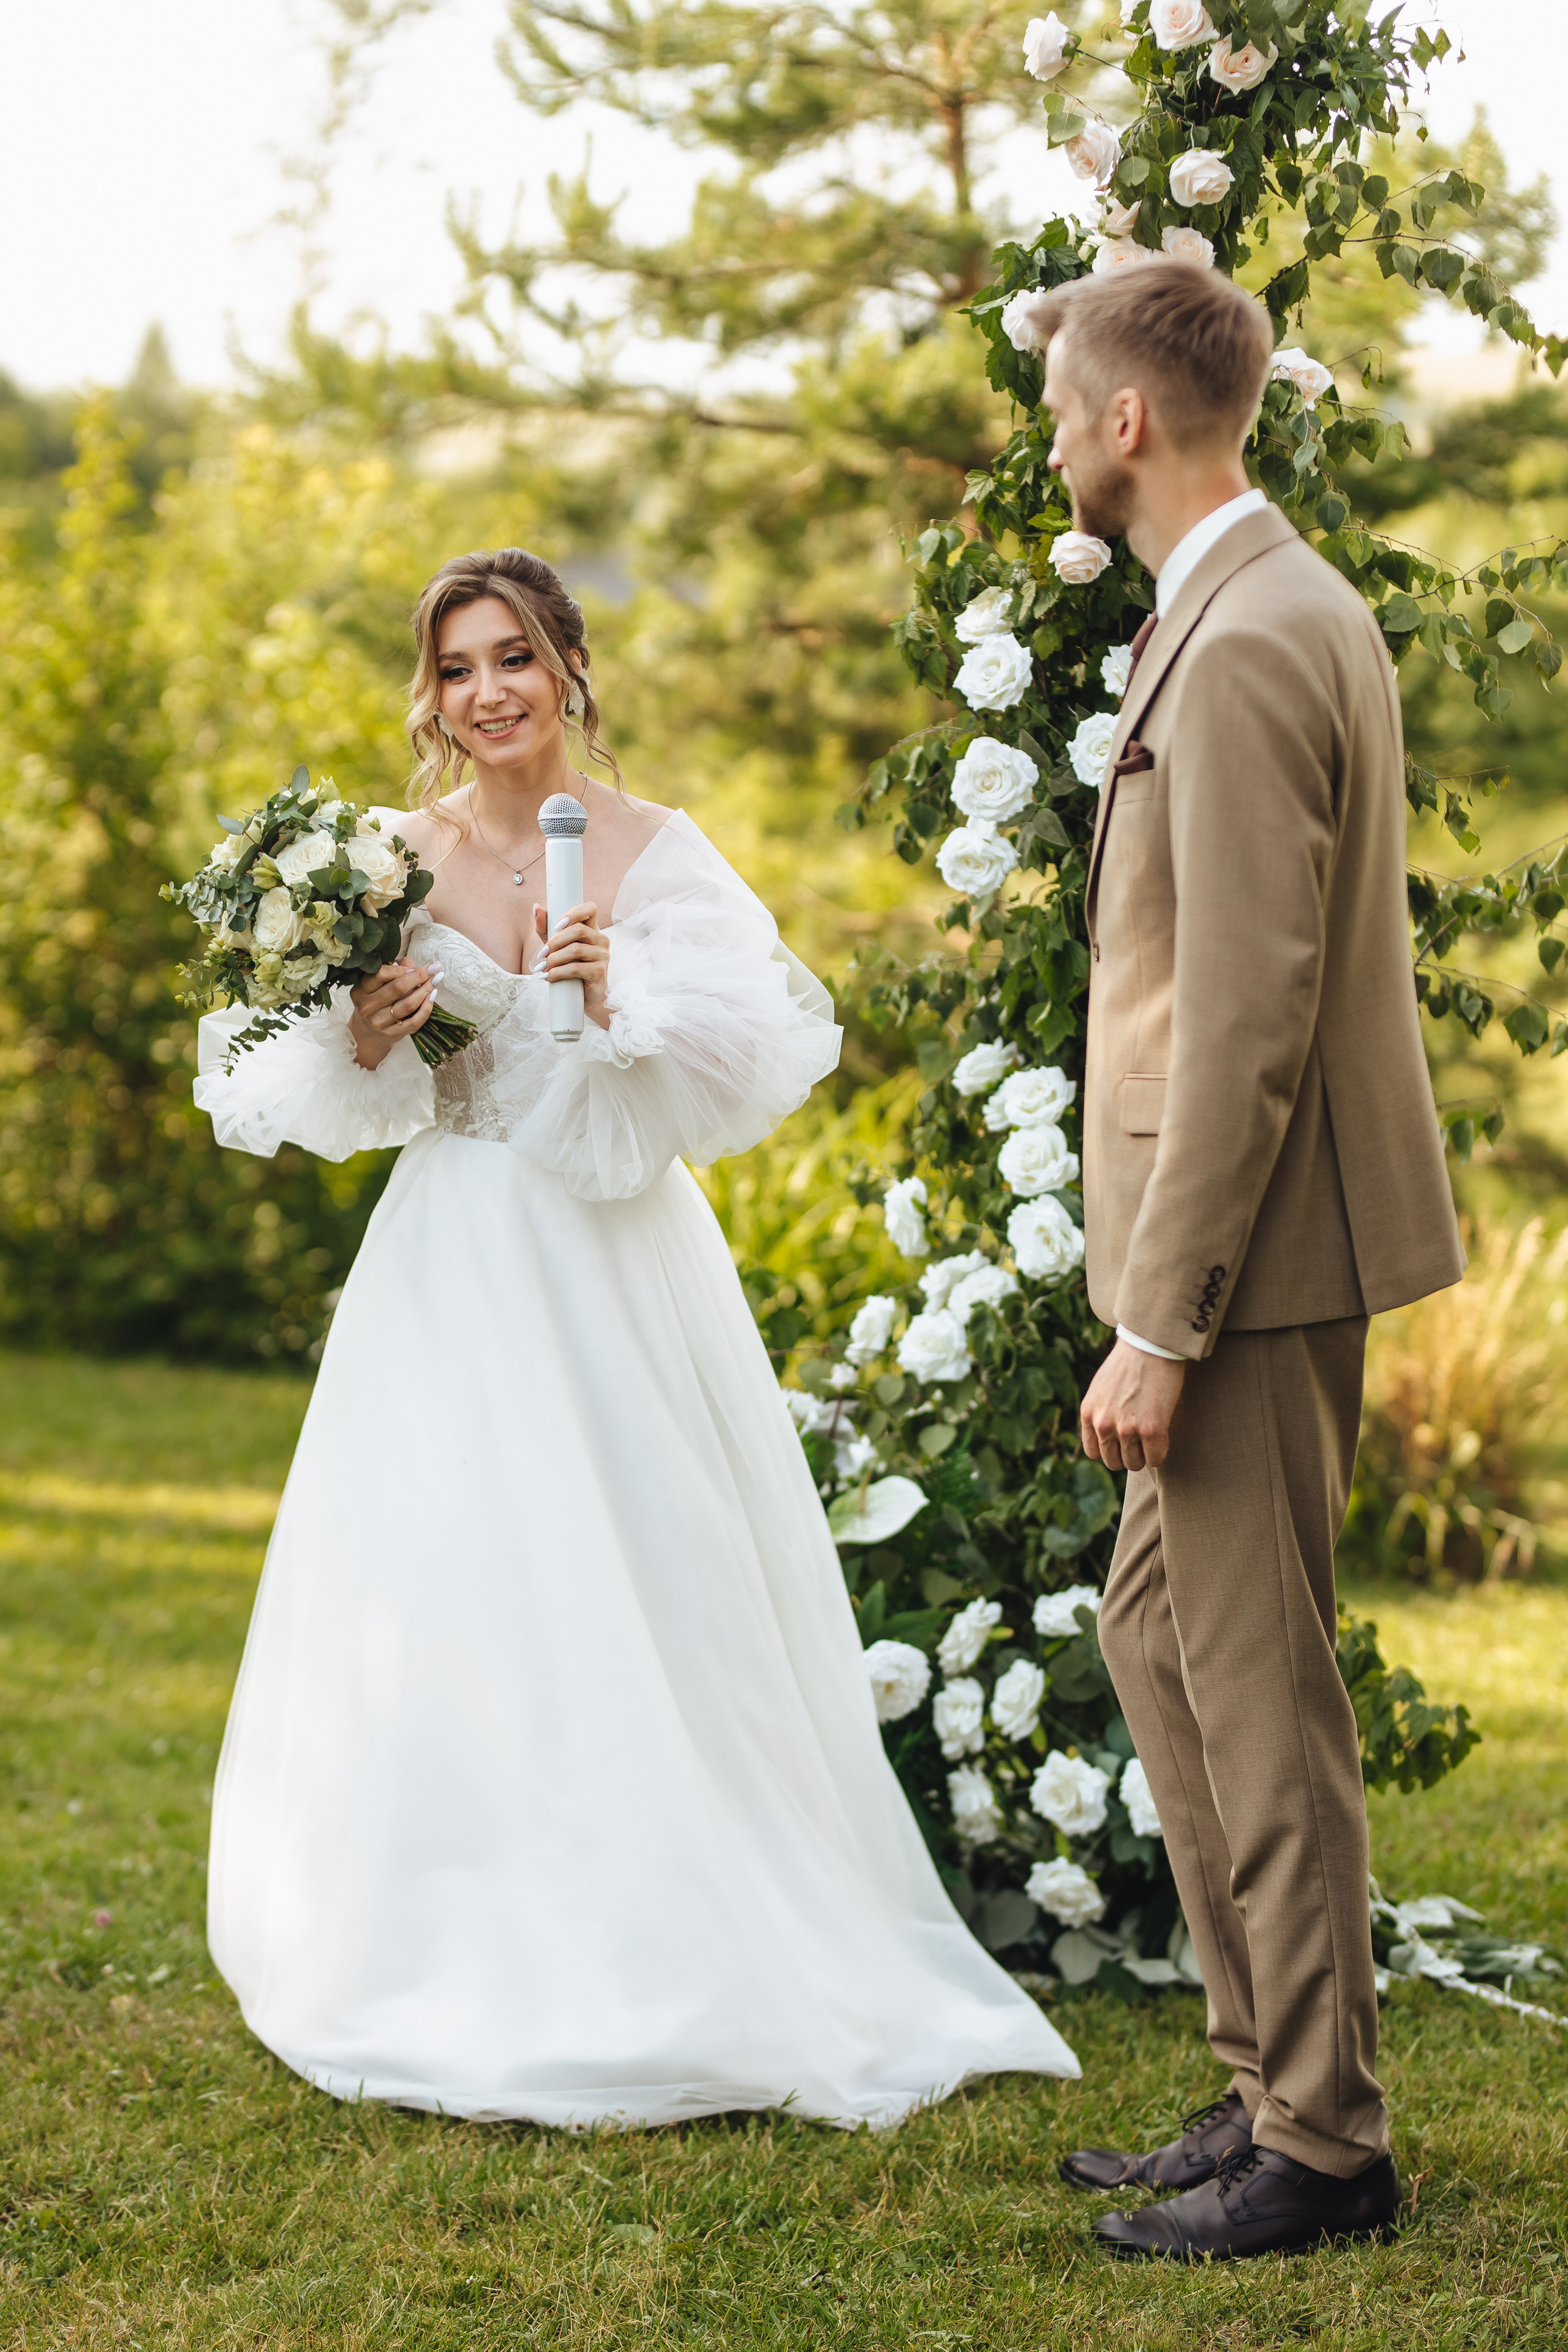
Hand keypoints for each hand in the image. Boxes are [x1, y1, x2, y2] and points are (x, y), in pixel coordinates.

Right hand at [349, 960, 438, 1070]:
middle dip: (419, 976)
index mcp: (361, 990)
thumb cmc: (376, 1000)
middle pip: (398, 988)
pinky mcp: (392, 1033)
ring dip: (426, 990)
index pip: (380, 974)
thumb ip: (393, 970)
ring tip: (435, 981)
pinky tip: (432, 997)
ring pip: (408, 1004)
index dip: (402, 968)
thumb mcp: (376, 984)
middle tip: (434, 969)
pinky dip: (426, 1008)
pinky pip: (414, 1021)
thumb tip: (414, 966)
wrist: (368, 1032)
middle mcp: (367, 1006)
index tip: (416, 965)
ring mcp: (379, 1022)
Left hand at [533, 901, 609, 1028]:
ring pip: (576, 949)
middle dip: (555, 941)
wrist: (584, 999)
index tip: (556, 925)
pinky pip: (576, 968)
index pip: (590, 909)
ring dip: (554, 959)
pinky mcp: (600, 972)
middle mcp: (601, 940)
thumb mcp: (555, 947)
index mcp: (592, 930)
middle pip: (579, 930)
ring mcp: (603, 956)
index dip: (574, 912)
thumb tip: (536, 908)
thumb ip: (546, 929)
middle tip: (541, 954)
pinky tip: (549, 977)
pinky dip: (558, 972)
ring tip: (542, 967)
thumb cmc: (571, 970)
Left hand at [1079, 1339, 1186, 1473]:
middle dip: (1128, 1455)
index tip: (1123, 1442)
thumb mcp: (1101, 1387)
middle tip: (1141, 1442)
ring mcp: (1126, 1428)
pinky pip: (1155, 1458)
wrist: (1150, 1344)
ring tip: (1152, 1439)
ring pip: (1134, 1463)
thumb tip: (1106, 1435)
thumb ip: (1100, 1411)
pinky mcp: (1151, 1429)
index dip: (1110, 1450)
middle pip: (1113, 1462)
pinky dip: (1160, 1453)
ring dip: (1144, 1456)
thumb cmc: (1129, 1362)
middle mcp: (1103, 1424)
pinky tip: (1163, 1438)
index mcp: (1089, 1413)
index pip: (1093, 1453)